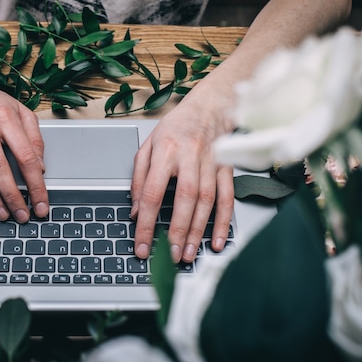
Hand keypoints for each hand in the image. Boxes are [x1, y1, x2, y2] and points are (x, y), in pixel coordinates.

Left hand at [130, 101, 234, 262]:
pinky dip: (223, 221)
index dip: (145, 221)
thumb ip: (139, 178)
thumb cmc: (176, 127)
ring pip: (207, 201)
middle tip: (170, 256)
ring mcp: (211, 162)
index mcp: (165, 151)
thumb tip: (133, 210)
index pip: (152, 192)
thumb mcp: (148, 146)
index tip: (142, 244)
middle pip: (184, 198)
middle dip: (177, 231)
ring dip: (198, 231)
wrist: (210, 105)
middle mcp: (189, 156)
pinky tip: (216, 240)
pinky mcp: (227, 168)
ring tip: (188, 254)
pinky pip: (227, 197)